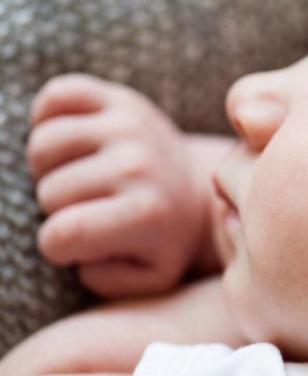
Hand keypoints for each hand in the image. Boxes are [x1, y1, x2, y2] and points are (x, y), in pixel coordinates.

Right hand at [26, 73, 207, 296]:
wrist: (196, 189)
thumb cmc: (165, 238)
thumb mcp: (149, 276)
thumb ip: (108, 280)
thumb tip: (81, 251)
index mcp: (146, 213)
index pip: (60, 236)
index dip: (58, 246)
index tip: (82, 243)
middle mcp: (138, 165)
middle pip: (49, 192)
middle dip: (58, 208)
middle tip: (89, 208)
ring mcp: (130, 125)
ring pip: (43, 144)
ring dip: (49, 167)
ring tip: (78, 178)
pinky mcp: (122, 99)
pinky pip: (57, 95)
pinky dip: (49, 117)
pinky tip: (73, 145)